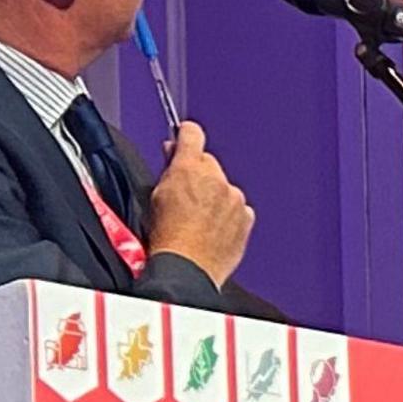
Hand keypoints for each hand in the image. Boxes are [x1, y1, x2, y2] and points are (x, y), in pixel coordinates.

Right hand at [144, 121, 254, 283]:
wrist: (188, 267)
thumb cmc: (168, 237)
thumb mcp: (156, 195)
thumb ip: (168, 170)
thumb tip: (173, 155)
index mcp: (189, 169)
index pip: (192, 134)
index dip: (186, 134)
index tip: (185, 135)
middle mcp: (217, 180)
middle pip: (209, 163)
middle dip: (199, 172)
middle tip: (186, 191)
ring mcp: (235, 198)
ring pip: (225, 187)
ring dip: (215, 196)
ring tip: (198, 218)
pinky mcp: (246, 217)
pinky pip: (238, 208)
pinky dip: (228, 214)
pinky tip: (213, 228)